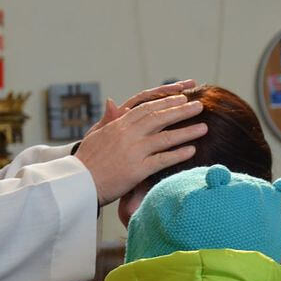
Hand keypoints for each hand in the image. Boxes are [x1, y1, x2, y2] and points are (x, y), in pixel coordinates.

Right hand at [75, 88, 206, 205]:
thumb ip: (108, 120)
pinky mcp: (137, 169)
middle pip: (160, 118)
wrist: (77, 183)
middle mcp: (127, 135)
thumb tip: (112, 102)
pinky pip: (162, 159)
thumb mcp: (95, 136)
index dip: (166, 101)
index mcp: (118, 125)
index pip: (147, 108)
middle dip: (181, 110)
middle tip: (199, 106)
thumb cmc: (86, 161)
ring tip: (203, 127)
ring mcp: (133, 151)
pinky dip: (178, 154)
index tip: (181, 97)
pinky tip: (192, 150)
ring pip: (165, 137)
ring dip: (186, 131)